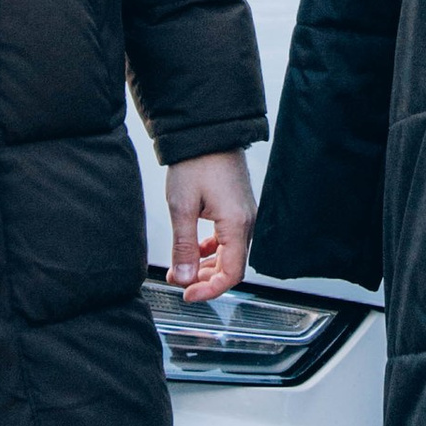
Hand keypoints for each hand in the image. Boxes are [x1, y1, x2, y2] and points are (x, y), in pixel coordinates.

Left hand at [165, 151, 253, 300]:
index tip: (188, 294)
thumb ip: (184, 247)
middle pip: (232, 266)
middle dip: (205, 279)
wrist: (206, 131)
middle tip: (180, 282)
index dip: (210, 290)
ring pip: (229, 254)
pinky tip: (195, 249)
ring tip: (182, 268)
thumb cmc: (196, 162)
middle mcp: (246, 221)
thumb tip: (184, 277)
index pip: (232, 274)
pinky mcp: (237, 208)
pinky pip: (228, 239)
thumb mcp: (182, 207)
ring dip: (207, 265)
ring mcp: (244, 214)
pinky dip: (212, 250)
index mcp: (236, 224)